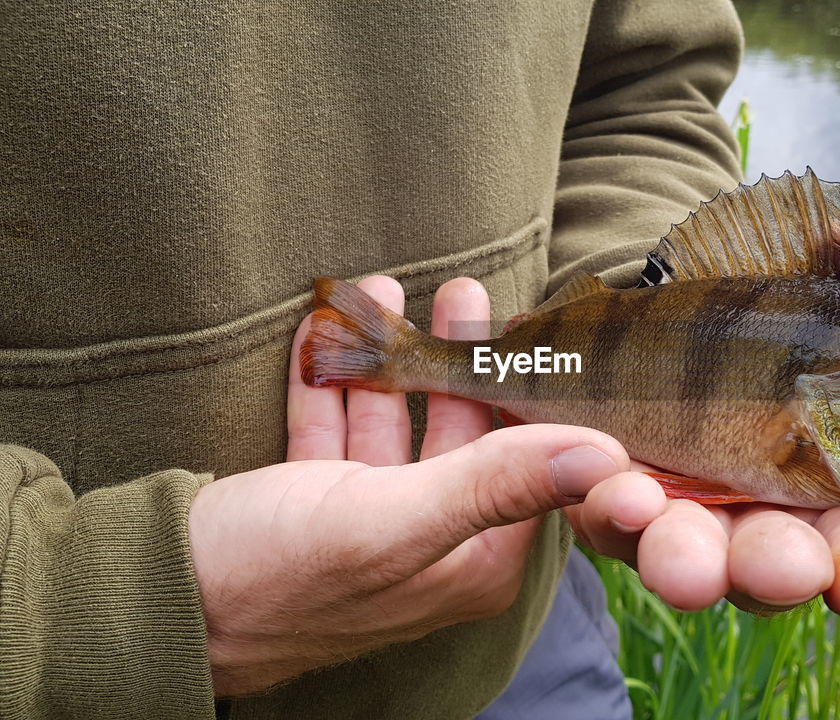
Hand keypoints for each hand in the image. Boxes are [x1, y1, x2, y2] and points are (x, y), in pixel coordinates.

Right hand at [188, 277, 628, 695]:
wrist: (148, 603)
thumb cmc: (270, 576)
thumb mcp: (389, 523)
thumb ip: (494, 484)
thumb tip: (607, 455)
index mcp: (470, 560)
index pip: (529, 464)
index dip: (529, 392)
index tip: (532, 327)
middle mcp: (432, 545)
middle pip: (460, 434)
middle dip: (455, 358)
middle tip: (460, 290)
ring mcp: (370, 526)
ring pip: (392, 424)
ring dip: (387, 358)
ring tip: (382, 289)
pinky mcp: (313, 509)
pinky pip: (333, 431)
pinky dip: (331, 381)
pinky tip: (325, 328)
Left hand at [567, 239, 839, 625]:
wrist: (659, 310)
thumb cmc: (767, 320)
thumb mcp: (821, 293)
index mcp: (837, 494)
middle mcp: (762, 523)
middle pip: (774, 571)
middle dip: (778, 569)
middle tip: (784, 566)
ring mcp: (683, 521)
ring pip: (685, 555)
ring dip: (686, 553)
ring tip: (677, 546)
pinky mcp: (612, 502)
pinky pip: (607, 513)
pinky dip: (609, 498)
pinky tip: (614, 473)